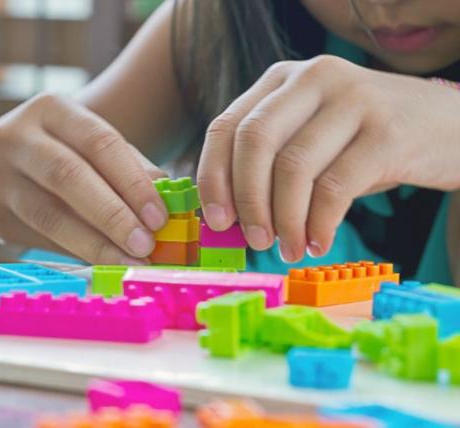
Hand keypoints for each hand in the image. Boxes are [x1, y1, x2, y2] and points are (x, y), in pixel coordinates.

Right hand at [0, 93, 167, 263]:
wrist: (8, 163)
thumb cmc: (67, 151)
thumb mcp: (96, 145)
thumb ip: (132, 167)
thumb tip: (171, 201)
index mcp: (52, 111)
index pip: (99, 143)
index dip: (132, 182)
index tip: (160, 217)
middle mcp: (17, 138)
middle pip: (69, 177)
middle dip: (114, 215)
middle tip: (146, 244)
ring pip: (50, 216)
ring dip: (97, 244)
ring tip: (130, 261)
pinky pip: (44, 239)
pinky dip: (80, 253)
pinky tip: (106, 262)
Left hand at [198, 55, 459, 261]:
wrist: (442, 126)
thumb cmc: (361, 140)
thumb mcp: (310, 138)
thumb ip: (270, 166)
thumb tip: (230, 216)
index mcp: (282, 80)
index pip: (227, 126)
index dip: (214, 178)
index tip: (217, 221)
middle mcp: (313, 79)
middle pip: (255, 142)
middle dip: (247, 201)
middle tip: (255, 241)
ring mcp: (352, 99)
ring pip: (294, 167)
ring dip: (285, 221)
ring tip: (288, 248)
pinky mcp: (387, 131)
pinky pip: (335, 188)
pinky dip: (319, 224)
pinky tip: (318, 243)